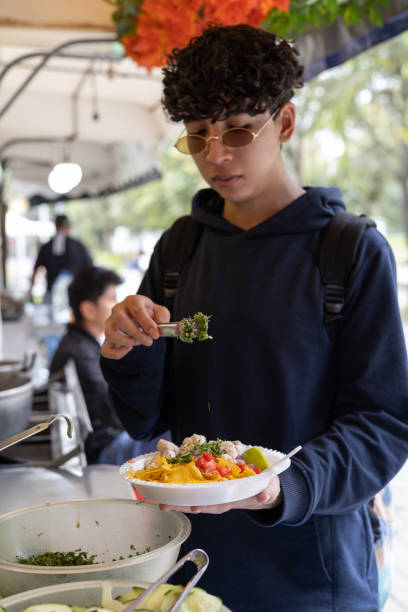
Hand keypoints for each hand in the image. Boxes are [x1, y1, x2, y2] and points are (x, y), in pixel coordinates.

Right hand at [101, 294, 169, 359]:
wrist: (140, 320)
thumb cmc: (149, 315)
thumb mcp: (160, 312)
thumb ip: (162, 316)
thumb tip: (160, 325)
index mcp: (132, 300)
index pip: (136, 310)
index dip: (147, 323)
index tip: (155, 334)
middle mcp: (117, 310)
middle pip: (120, 320)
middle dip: (136, 333)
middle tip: (149, 341)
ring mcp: (110, 323)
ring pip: (110, 334)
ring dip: (127, 342)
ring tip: (139, 342)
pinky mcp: (107, 338)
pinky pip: (106, 350)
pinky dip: (118, 353)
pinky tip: (128, 349)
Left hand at [159, 476, 281, 513]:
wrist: (263, 487)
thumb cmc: (265, 488)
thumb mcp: (269, 488)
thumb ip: (267, 491)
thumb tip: (263, 496)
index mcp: (233, 499)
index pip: (216, 504)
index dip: (204, 505)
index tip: (194, 507)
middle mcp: (220, 498)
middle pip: (199, 503)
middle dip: (181, 504)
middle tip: (163, 505)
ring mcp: (214, 492)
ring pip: (193, 496)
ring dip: (177, 497)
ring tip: (159, 498)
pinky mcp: (211, 484)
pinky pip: (195, 485)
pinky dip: (183, 485)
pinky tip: (170, 482)